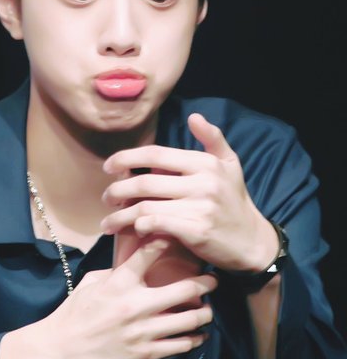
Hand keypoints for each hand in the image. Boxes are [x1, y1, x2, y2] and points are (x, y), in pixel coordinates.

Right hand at [0, 244, 216, 358]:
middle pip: (185, 288)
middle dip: (206, 282)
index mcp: (119, 282)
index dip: (170, 240)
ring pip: (190, 320)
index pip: (150, 252)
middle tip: (215, 278)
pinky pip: (180, 346)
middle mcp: (135, 304)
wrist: (56, 353)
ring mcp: (142, 331)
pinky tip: (199, 335)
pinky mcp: (144, 355)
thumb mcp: (90, 285)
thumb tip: (131, 262)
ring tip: (209, 309)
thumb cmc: (71, 316)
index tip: (185, 235)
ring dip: (205, 313)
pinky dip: (194, 339)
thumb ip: (114, 273)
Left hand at [101, 113, 277, 272]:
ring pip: (145, 207)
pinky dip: (140, 226)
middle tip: (106, 198)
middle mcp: (202, 182)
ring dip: (121, 215)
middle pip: (145, 182)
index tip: (108, 167)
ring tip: (109, 223)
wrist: (252, 241)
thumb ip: (212, 139)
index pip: (155, 155)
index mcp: (205, 163)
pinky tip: (134, 230)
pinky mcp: (196, 231)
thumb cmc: (234, 201)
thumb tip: (194, 116)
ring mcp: (200, 207)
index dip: (127, 158)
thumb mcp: (230, 165)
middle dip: (117, 190)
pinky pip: (157, 224)